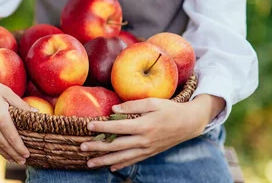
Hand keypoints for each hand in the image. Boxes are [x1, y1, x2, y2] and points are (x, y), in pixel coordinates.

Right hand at [0, 56, 34, 163]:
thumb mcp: (6, 92)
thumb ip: (21, 104)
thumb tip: (36, 113)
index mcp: (0, 116)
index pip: (13, 138)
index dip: (20, 148)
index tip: (28, 154)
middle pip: (5, 145)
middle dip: (15, 154)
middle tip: (23, 161)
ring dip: (5, 154)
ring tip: (13, 160)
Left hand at [80, 95, 224, 170]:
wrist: (189, 123)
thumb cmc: (170, 109)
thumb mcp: (153, 102)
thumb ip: (133, 105)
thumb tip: (113, 109)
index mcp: (144, 125)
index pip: (118, 128)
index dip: (102, 128)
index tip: (88, 126)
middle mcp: (144, 140)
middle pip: (116, 145)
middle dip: (98, 147)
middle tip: (82, 147)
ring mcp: (146, 149)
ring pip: (122, 157)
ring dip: (104, 161)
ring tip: (89, 163)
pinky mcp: (150, 153)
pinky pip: (133, 161)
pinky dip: (121, 165)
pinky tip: (110, 167)